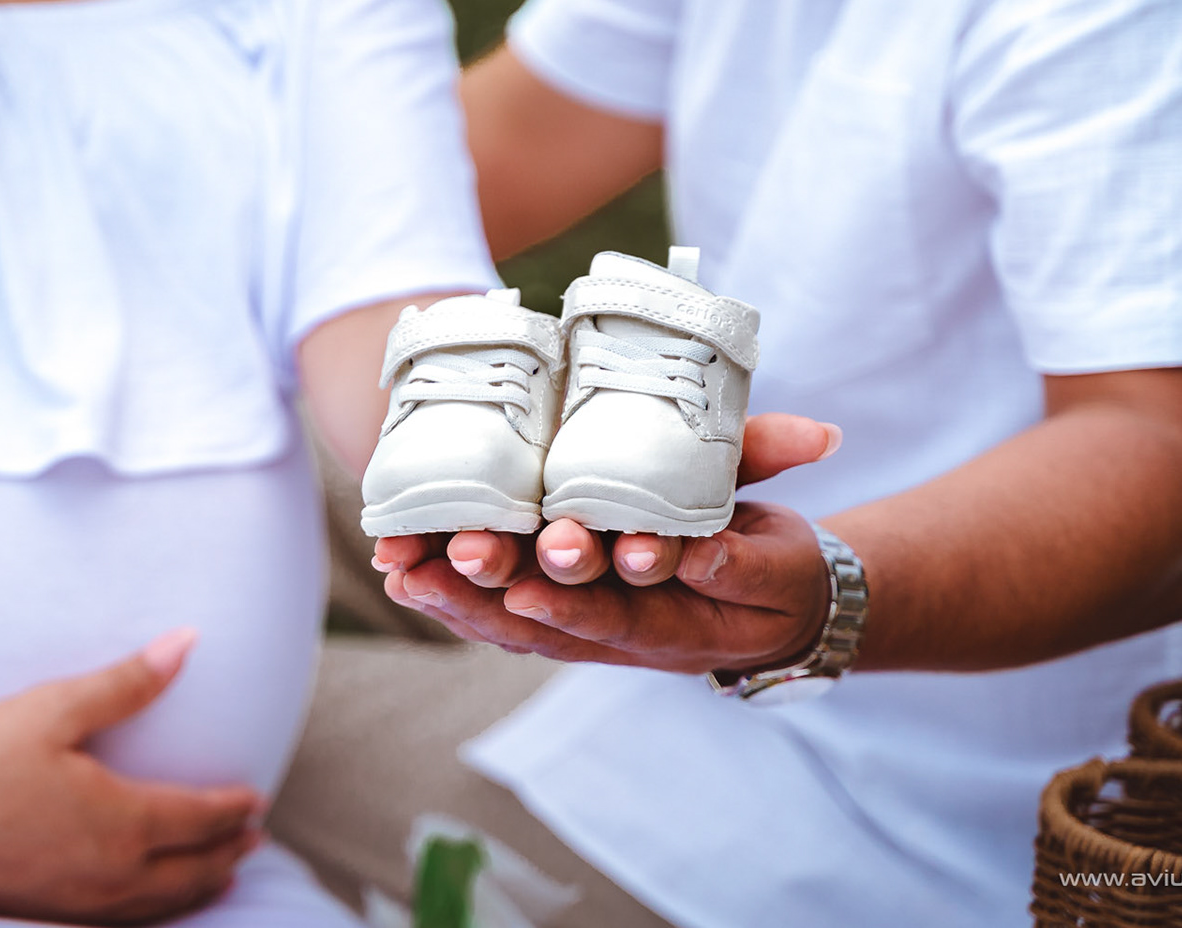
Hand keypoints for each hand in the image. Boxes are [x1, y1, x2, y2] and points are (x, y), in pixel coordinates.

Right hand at [0, 629, 262, 923]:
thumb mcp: (55, 708)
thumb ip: (128, 681)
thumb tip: (187, 642)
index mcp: (121, 820)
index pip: (200, 818)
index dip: (234, 809)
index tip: (258, 798)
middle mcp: (111, 872)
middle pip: (191, 870)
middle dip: (228, 853)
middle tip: (255, 838)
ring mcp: (80, 903)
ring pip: (159, 905)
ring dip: (200, 889)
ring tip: (222, 877)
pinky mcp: (48, 916)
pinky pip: (123, 923)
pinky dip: (156, 914)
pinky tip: (153, 905)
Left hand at [370, 413, 839, 673]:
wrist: (775, 604)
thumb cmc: (780, 577)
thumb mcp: (781, 567)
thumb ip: (745, 559)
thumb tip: (701, 550)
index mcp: (670, 629)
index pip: (611, 622)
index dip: (568, 608)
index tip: (527, 588)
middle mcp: (614, 631)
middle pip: (541, 621)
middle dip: (489, 593)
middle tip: (445, 559)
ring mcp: (583, 620)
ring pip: (506, 616)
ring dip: (452, 594)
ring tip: (399, 567)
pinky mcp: (562, 599)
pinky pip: (497, 602)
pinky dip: (450, 588)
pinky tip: (402, 566)